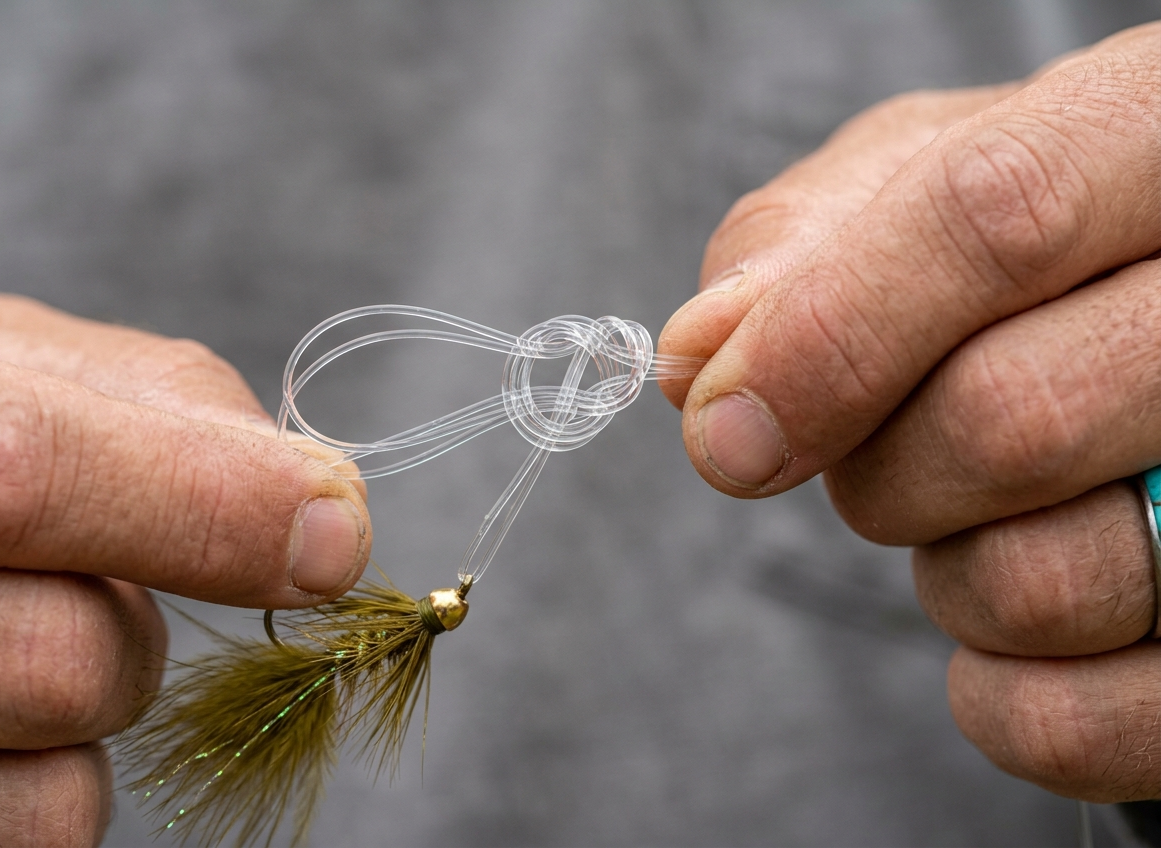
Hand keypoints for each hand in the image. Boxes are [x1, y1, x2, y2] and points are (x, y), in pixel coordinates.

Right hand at [0, 293, 370, 843]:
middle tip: (118, 580)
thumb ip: (175, 403)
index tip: (331, 535)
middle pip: (60, 653)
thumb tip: (331, 506)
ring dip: (106, 677)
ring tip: (22, 618)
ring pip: (62, 746)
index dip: (200, 506)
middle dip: (145, 616)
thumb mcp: (24, 367)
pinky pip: (43, 820)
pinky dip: (63, 764)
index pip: (10, 470)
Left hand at [661, 23, 1160, 800]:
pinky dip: (1000, 698)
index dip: (829, 333)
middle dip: (876, 468)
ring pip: (1042, 581)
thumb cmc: (1036, 237)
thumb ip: (799, 248)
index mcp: (1155, 136)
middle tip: (879, 452)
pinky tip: (1012, 629)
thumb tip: (694, 363)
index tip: (725, 428)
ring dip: (945, 572)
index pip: (997, 214)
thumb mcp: (918, 182)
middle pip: (1005, 417)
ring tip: (985, 512)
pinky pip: (1083, 723)